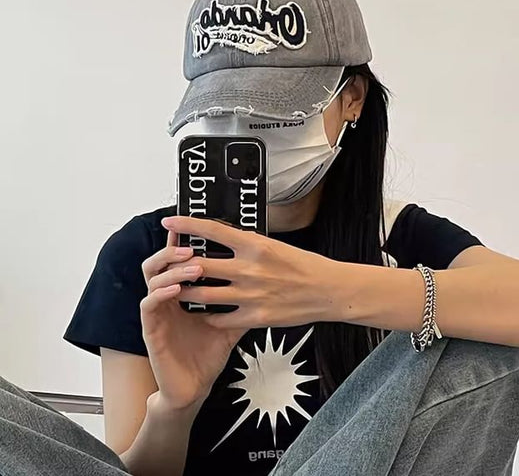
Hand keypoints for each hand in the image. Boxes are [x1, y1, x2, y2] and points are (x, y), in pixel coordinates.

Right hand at [139, 227, 246, 409]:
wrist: (195, 388)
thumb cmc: (208, 355)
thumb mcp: (231, 324)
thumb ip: (241, 303)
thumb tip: (264, 284)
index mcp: (183, 294)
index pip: (179, 261)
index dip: (182, 243)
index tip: (193, 227)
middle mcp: (167, 299)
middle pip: (160, 262)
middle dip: (174, 250)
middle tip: (192, 244)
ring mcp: (158, 313)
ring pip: (152, 278)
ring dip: (172, 268)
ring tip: (192, 264)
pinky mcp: (151, 330)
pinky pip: (148, 305)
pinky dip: (161, 293)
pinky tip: (175, 288)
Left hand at [161, 216, 340, 329]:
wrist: (328, 291)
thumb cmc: (305, 266)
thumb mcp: (275, 246)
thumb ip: (248, 245)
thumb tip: (224, 240)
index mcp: (255, 245)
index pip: (212, 230)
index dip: (186, 224)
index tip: (170, 220)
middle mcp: (249, 268)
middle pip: (200, 265)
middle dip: (179, 266)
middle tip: (170, 266)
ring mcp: (250, 294)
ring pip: (203, 294)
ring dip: (187, 293)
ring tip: (180, 292)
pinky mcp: (255, 317)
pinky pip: (220, 317)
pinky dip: (209, 315)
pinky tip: (206, 313)